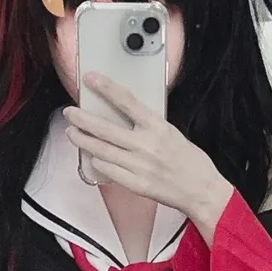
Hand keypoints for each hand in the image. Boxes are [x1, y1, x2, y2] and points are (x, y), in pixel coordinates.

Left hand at [63, 76, 232, 237]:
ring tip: (72, 133)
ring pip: (101, 150)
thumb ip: (149, 125)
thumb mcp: (171, 133)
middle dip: (82, 119)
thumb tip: (126, 114)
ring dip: (83, 140)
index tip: (90, 79)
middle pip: (105, 128)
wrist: (201, 190)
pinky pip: (108, 171)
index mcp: (157, 127)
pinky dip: (97, 163)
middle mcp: (146, 145)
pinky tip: (91, 157)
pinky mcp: (136, 184)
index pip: (126, 101)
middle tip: (70, 112)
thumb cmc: (190, 161)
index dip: (105, 88)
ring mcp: (139, 166)